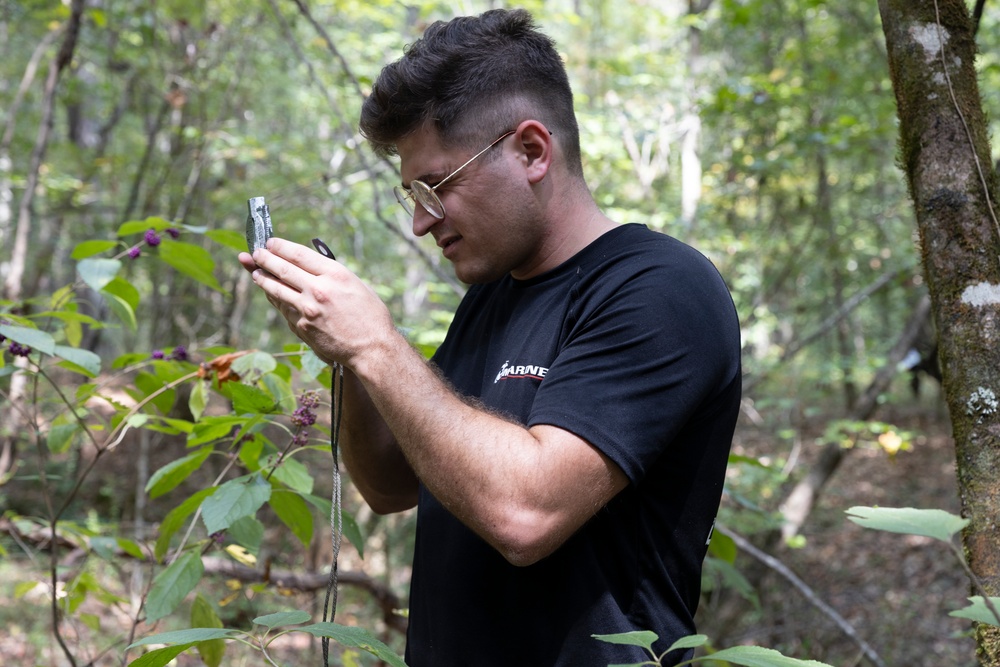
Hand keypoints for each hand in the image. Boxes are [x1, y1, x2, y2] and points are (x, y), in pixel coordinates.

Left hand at [239, 238, 394, 367]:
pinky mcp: (302, 326)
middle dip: (265, 259)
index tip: (271, 242)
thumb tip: (311, 267)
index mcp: (335, 274)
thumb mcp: (357, 285)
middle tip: (256, 253)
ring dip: (262, 279)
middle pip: (283, 269)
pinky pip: (283, 308)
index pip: (299, 254)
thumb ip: (332, 276)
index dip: (281, 247)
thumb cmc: (370, 316)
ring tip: (255, 272)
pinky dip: (275, 298)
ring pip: (276, 289)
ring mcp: (307, 309)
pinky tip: (270, 294)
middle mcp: (318, 289)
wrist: (372, 349)